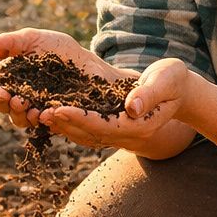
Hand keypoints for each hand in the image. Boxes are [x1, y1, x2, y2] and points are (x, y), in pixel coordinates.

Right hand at [0, 28, 117, 129]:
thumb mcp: (34, 40)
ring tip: (21, 103)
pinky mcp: (51, 121)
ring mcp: (34, 109)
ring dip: (16, 113)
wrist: (93, 65)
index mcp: (10, 76)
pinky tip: (42, 113)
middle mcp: (18, 95)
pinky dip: (40, 119)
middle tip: (4, 94)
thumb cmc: (61, 50)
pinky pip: (41, 125)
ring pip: (17, 118)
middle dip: (0, 100)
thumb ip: (8, 43)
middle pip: (0, 103)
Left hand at [41, 57, 196, 150]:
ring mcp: (119, 134)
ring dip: (61, 126)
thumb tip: (132, 107)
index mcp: (140, 125)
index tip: (57, 109)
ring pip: (85, 135)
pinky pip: (86, 130)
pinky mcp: (112, 128)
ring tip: (38, 114)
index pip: (104, 126)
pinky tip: (50, 112)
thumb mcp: (167, 80)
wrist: (178, 92)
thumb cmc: (173, 80)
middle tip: (38, 112)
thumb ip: (150, 93)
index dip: (79, 118)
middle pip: (89, 134)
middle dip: (63, 124)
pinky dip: (68, 123)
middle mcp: (127, 135)